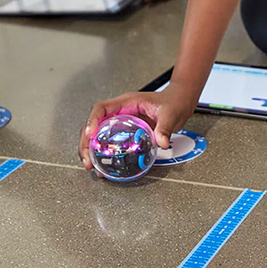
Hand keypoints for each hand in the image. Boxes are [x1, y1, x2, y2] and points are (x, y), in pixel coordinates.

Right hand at [78, 83, 196, 169]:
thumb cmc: (173, 102)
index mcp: (127, 102)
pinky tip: (103, 164)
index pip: (101, 108)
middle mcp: (120, 111)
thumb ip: (164, 128)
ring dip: (91, 149)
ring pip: (98, 134)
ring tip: (91, 165)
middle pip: (94, 124)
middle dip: (86, 142)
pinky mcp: (126, 130)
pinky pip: (109, 140)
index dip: (92, 120)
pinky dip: (103, 152)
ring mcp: (121, 121)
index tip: (90, 134)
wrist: (180, 101)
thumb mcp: (170, 114)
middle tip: (87, 159)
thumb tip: (160, 142)